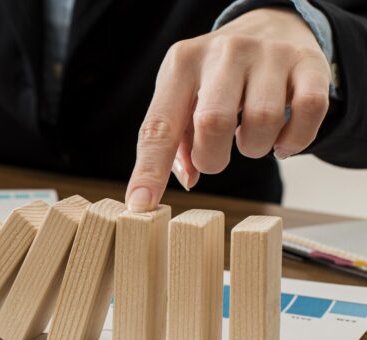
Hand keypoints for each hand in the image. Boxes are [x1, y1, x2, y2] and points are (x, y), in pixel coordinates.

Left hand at [126, 8, 330, 211]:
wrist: (270, 25)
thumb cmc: (215, 76)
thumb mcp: (183, 96)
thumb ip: (177, 141)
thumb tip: (189, 179)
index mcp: (181, 64)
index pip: (159, 125)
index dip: (150, 169)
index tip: (141, 204)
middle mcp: (223, 52)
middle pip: (213, 122)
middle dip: (212, 158)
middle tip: (214, 158)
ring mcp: (268, 54)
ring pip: (263, 120)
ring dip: (253, 148)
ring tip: (247, 139)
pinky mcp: (308, 62)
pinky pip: (308, 112)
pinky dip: (294, 141)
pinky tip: (281, 140)